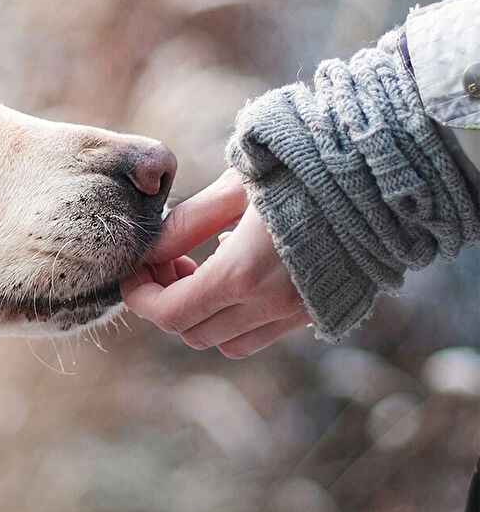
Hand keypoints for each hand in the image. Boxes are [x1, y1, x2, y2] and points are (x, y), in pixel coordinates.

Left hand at [119, 168, 311, 357]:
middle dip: (166, 302)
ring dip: (201, 315)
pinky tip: (238, 271)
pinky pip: (261, 334)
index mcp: (243, 274)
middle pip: (192, 332)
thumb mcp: (235, 186)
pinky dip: (236, 317)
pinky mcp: (317, 310)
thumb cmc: (302, 168)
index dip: (140, 296)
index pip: (170, 313)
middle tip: (166, 261)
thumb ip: (187, 223)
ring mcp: (296, 312)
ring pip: (227, 342)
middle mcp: (270, 305)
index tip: (133, 270)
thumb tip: (150, 250)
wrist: (378, 175)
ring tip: (200, 267)